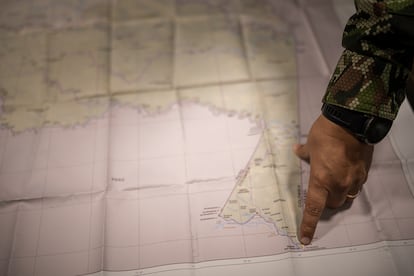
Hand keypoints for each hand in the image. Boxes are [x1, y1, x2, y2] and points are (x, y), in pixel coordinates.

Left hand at [294, 114, 373, 244]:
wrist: (351, 122)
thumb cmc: (326, 134)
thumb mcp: (310, 145)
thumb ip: (304, 153)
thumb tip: (297, 151)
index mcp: (321, 180)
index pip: (313, 208)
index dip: (308, 225)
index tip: (304, 238)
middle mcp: (338, 184)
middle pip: (332, 204)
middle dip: (326, 201)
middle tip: (321, 189)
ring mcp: (353, 180)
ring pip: (346, 197)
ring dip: (339, 194)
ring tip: (334, 179)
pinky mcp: (364, 173)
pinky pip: (356, 186)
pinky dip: (349, 183)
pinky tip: (345, 171)